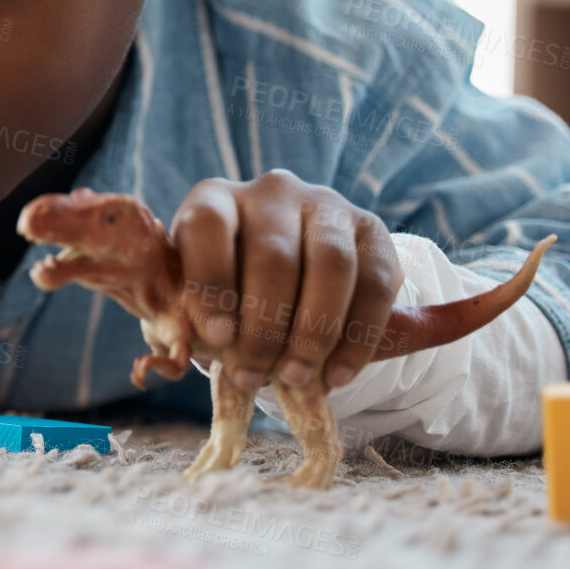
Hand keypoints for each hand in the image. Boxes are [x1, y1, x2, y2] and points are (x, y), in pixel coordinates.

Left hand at [168, 169, 402, 392]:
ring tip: (297, 376)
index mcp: (215, 199)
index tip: (217, 339)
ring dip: (314, 333)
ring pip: (331, 264)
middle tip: (254, 374)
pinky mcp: (371, 229)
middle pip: (273, 255)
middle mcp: (272, 191)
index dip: (211, 282)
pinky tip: (338, 374)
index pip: (208, 226)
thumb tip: (195, 349)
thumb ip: (193, 317)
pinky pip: (376, 283)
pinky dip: (358, 337)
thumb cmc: (229, 294)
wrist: (291, 282)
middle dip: (263, 327)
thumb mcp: (200, 299)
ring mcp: (326, 204)